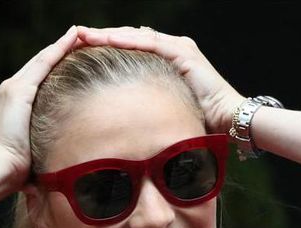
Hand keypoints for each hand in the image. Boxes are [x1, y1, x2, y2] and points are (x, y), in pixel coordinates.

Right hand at [0, 25, 81, 201]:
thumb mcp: (36, 148)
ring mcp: (13, 88)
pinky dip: (60, 48)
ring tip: (84, 32)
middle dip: (63, 48)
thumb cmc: (17, 170)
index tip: (78, 51)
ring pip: (44, 58)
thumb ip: (48, 140)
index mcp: (15, 102)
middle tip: (85, 35)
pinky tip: (75, 38)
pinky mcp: (19, 91)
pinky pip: (45, 62)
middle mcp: (12, 89)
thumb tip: (70, 154)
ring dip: (64, 43)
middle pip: (42, 62)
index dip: (58, 60)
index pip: (40, 75)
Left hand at [75, 26, 243, 133]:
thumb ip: (141, 102)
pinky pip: (149, 43)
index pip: (129, 45)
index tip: (79, 48)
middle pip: (129, 36)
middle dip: (101, 36)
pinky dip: (128, 41)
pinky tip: (108, 39)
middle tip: (74, 36)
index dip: (105, 45)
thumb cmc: (195, 119)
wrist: (226, 119)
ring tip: (84, 35)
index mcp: (165, 58)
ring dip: (109, 35)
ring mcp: (178, 47)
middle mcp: (172, 47)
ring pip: (135, 35)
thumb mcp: (159, 106)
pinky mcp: (183, 53)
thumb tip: (114, 115)